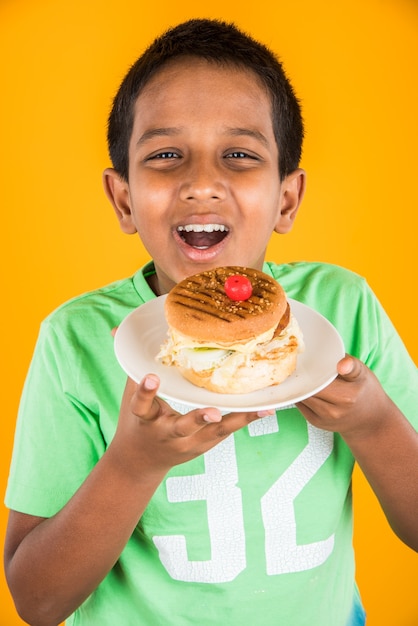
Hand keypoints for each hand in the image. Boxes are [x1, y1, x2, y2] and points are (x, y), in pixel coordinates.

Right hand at [112, 374, 274, 474]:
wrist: (141, 462)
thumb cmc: (138, 422)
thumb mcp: (129, 396)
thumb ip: (130, 364)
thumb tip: (116, 330)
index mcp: (146, 419)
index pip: (141, 406)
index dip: (145, 392)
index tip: (151, 377)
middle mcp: (168, 433)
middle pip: (183, 427)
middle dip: (197, 419)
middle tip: (212, 411)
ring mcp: (189, 442)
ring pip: (214, 432)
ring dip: (236, 420)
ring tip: (257, 409)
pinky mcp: (206, 444)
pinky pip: (228, 431)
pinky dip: (246, 420)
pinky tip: (266, 410)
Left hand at [296, 355, 388, 436]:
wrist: (371, 421)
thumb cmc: (366, 392)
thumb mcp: (363, 374)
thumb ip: (351, 365)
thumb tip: (341, 363)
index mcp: (347, 396)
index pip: (319, 381)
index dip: (311, 370)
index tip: (308, 363)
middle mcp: (334, 410)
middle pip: (308, 389)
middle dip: (304, 377)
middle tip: (304, 366)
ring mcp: (324, 419)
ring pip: (302, 397)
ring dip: (300, 386)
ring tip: (304, 376)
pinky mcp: (316, 423)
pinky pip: (301, 405)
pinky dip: (302, 395)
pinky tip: (306, 388)